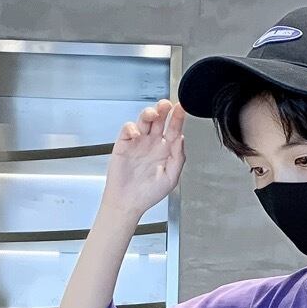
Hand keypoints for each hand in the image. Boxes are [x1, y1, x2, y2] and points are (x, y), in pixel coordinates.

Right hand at [101, 99, 187, 219]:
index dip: (178, 118)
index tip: (182, 109)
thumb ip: (178, 158)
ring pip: (144, 120)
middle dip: (163, 110)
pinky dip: (132, 128)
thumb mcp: (170, 178)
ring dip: (149, 113)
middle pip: (159, 120)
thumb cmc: (149, 193)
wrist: (128, 202)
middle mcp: (153, 143)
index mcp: (166, 150)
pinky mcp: (124, 144)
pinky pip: (128, 129)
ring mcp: (138, 142)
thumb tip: (181, 139)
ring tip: (154, 113)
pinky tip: (136, 133)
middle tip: (167, 104)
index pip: (174, 129)